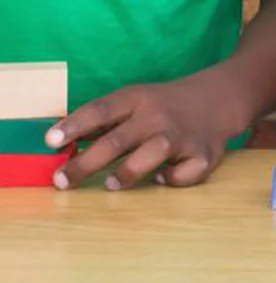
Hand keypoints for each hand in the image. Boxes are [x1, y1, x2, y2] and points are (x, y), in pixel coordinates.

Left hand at [46, 70, 241, 189]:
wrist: (218, 99)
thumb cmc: (163, 105)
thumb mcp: (134, 101)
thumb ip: (102, 121)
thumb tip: (59, 143)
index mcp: (138, 99)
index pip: (100, 110)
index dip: (74, 125)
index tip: (50, 142)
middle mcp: (159, 116)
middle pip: (118, 139)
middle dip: (86, 162)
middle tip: (62, 181)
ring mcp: (183, 135)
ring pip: (154, 152)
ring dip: (128, 170)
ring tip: (111, 184)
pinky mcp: (204, 154)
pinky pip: (186, 172)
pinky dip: (173, 179)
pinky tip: (161, 178)